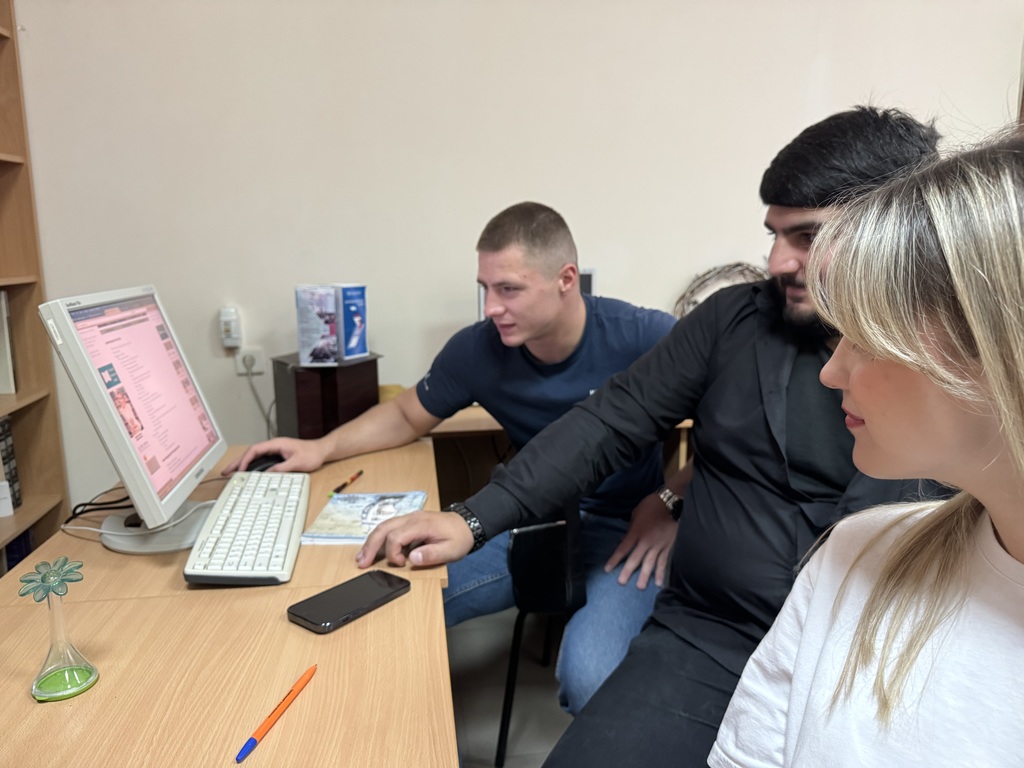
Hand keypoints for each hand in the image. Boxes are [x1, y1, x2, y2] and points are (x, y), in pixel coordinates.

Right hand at [221, 437, 328, 474]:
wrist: (322, 451)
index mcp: (276, 444)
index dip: (245, 460)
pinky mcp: (277, 457)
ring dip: (243, 465)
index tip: (240, 470)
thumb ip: (281, 469)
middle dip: (237, 462)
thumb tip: (267, 475)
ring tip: (231, 473)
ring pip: (254, 457)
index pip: (255, 450)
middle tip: (225, 471)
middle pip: (251, 454)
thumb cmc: (312, 454)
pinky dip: (252, 467)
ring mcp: (274, 451)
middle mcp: (273, 446)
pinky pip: (261, 461)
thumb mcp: (296, 463)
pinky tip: (247, 473)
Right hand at [356, 510, 474, 567]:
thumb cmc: (460, 537)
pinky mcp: (410, 522)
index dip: (393, 553)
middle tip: (361, 562)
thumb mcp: (451, 550)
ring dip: (371, 541)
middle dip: (370, 546)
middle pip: (384, 528)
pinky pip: (390, 527)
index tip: (401, 565)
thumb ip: (431, 555)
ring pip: (384, 526)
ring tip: (362, 557)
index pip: (396, 537)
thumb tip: (411, 558)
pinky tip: (374, 548)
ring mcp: (410, 518)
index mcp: (421, 524)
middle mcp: (412, 518)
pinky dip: (379, 538)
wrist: (468, 523)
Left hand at [604, 494, 676, 589]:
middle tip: (622, 582)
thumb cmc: (651, 505)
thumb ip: (631, 528)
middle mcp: (646, 541)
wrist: (671, 502)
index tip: (608, 569)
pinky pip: (664, 561)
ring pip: (650, 563)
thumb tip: (626, 539)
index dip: (615, 559)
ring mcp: (658, 545)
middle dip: (628, 571)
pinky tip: (660, 582)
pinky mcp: (669, 546)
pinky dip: (661, 571)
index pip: (623, 548)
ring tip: (640, 587)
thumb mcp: (636, 514)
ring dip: (645, 576)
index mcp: (636, 532)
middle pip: (636, 558)